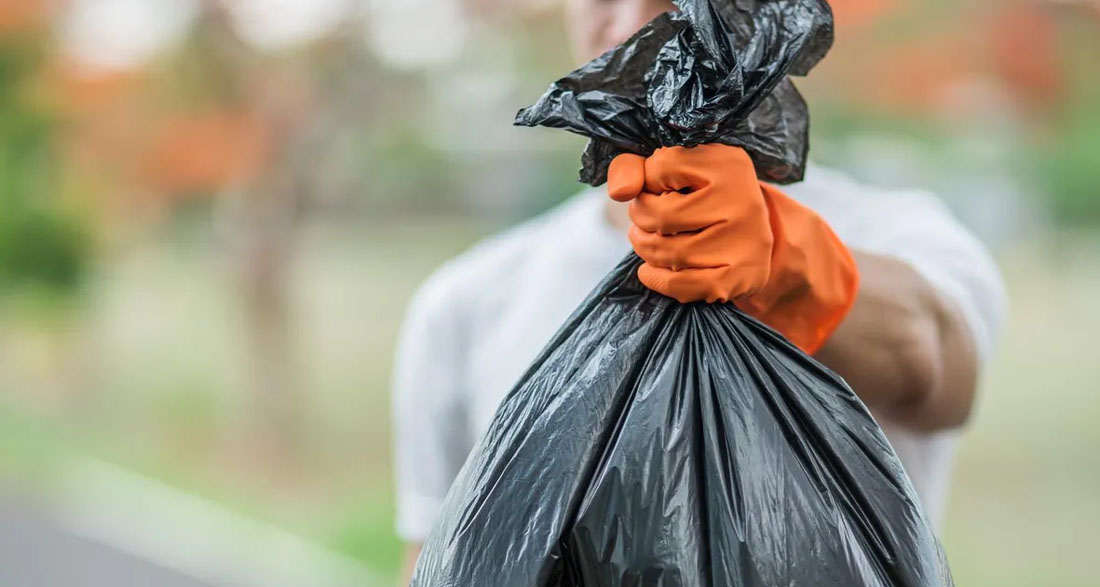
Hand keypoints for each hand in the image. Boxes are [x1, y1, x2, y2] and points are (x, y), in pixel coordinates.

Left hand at [607, 144, 858, 353]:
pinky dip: (657, 279)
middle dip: (640, 218)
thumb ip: (631, 167)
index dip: (647, 180)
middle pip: (661, 215)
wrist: (751, 231)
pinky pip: (683, 284)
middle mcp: (743, 199)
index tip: (658, 186)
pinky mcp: (740, 275)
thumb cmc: (700, 194)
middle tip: (644, 218)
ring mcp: (745, 241)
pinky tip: (649, 270)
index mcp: (727, 162)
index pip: (662, 166)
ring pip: (669, 252)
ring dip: (645, 248)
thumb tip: (620, 191)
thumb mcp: (670, 169)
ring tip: (646, 240)